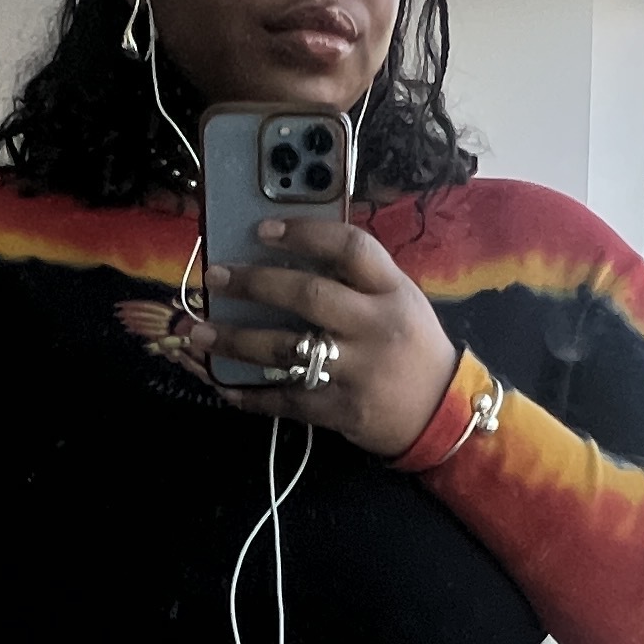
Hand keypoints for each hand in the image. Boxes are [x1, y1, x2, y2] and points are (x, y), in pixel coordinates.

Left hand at [117, 217, 459, 459]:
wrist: (443, 413)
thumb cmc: (412, 347)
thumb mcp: (399, 301)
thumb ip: (356, 279)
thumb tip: (288, 255)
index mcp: (392, 290)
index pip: (349, 248)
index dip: (304, 234)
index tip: (262, 230)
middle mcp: (376, 326)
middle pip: (308, 295)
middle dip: (254, 283)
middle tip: (215, 278)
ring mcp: (359, 370)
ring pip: (287, 350)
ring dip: (236, 340)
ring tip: (200, 332)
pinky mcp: (343, 409)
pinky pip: (288, 399)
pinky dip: (253, 396)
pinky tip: (227, 387)